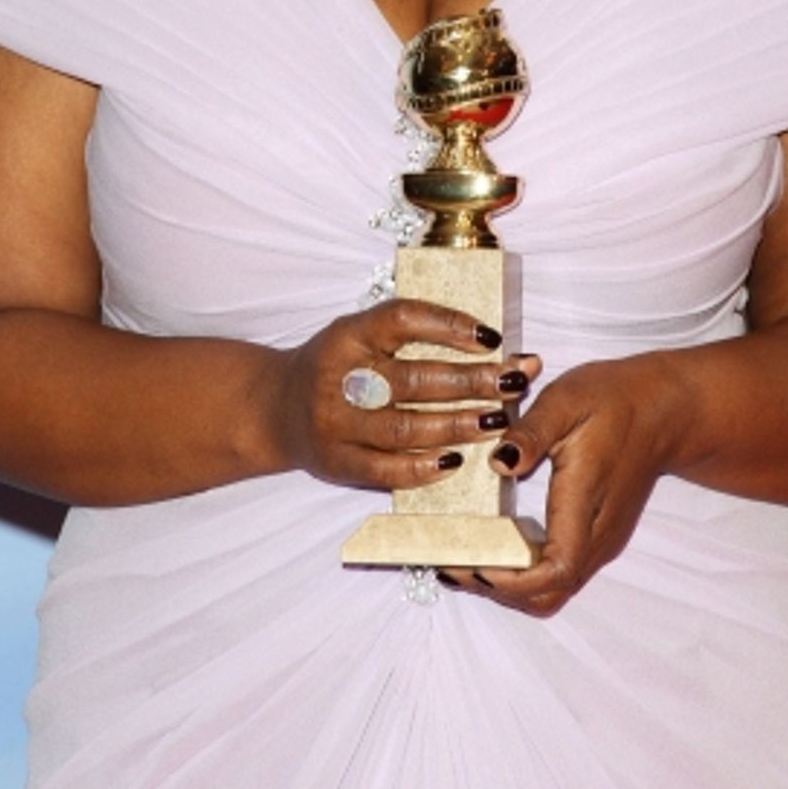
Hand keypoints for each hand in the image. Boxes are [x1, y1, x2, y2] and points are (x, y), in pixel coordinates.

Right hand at [270, 298, 540, 491]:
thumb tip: (491, 344)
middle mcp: (339, 376)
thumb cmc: (335, 366)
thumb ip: (413, 337)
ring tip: (497, 419)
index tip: (491, 336)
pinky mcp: (336, 462)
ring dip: (457, 424)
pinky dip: (424, 467)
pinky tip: (456, 459)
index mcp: (349, 334)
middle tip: (513, 381)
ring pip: (405, 426)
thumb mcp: (360, 336)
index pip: (402, 319)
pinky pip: (386, 469)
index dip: (449, 325)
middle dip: (471, 381)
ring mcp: (335, 423)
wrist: (273, 409)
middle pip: (414, 378)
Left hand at [439, 357, 676, 616]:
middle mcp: (597, 535)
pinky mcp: (596, 536)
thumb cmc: (615, 400)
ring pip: (553, 589)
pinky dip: (523, 573)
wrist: (663, 408)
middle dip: (497, 589)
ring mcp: (600, 541)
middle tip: (451, 563)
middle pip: (547, 593)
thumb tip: (498, 463)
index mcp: (586, 503)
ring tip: (465, 559)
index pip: (553, 570)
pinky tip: (495, 547)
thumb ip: (530, 434)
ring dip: (509, 586)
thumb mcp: (566, 401)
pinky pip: (559, 572)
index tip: (469, 563)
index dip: (509, 581)